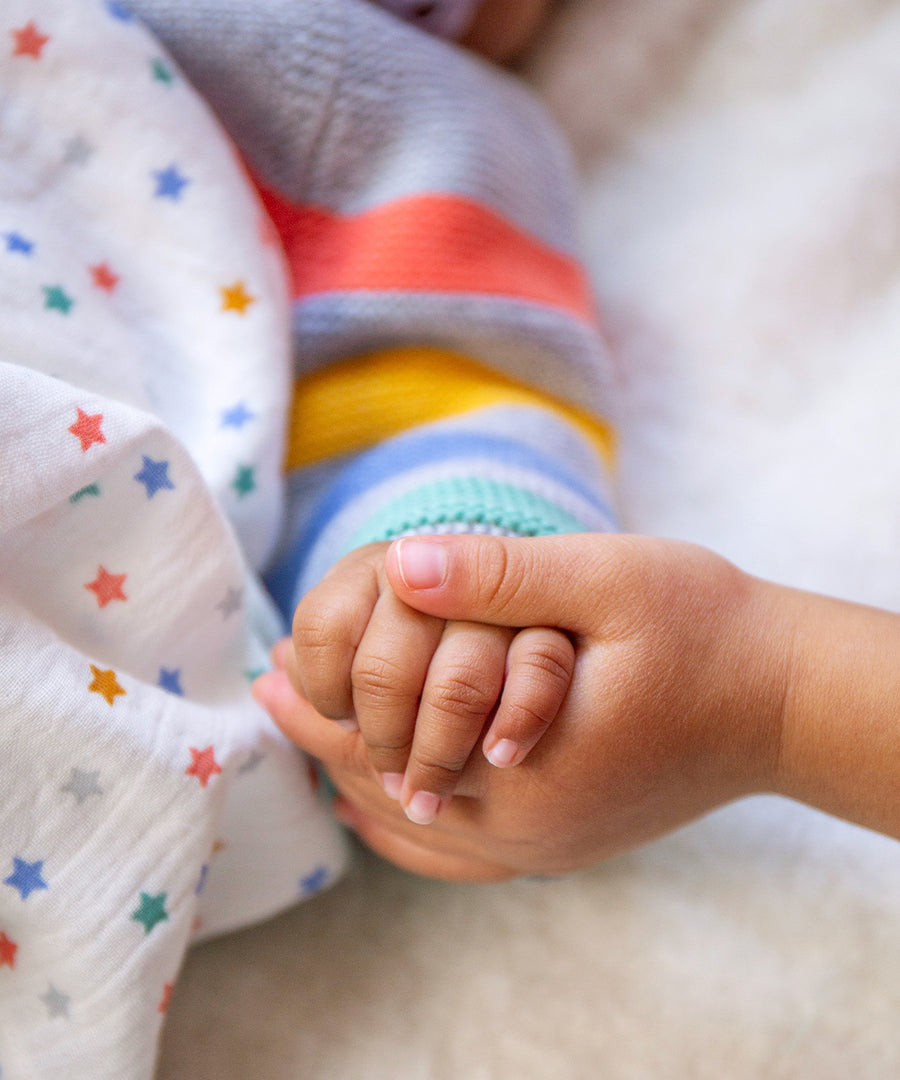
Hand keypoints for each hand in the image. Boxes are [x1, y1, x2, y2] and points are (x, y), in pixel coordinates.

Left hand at [256, 533, 792, 878]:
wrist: (783, 698)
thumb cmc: (704, 629)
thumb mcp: (605, 579)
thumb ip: (498, 574)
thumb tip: (398, 565)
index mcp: (522, 768)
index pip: (382, 745)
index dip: (318, 704)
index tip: (269, 672)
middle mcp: (527, 830)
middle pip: (389, 796)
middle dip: (326, 742)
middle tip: (274, 697)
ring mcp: (550, 846)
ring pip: (421, 831)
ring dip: (361, 781)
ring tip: (315, 741)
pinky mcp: (570, 838)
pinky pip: (465, 851)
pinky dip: (412, 827)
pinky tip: (388, 805)